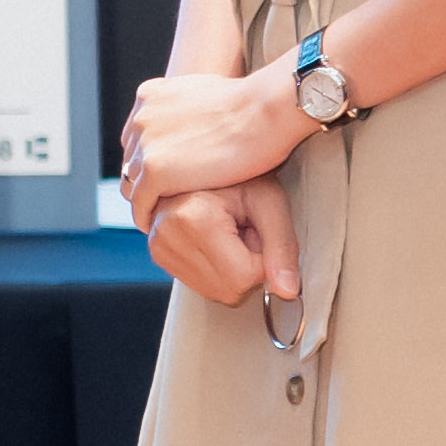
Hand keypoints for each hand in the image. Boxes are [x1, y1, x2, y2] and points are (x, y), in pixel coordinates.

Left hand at [118, 63, 310, 208]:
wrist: (265, 110)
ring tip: (158, 215)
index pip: (137, 137)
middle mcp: (141, 118)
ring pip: (132, 183)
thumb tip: (194, 119)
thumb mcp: (207, 93)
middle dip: (144, 179)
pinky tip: (157, 226)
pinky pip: (140, 203)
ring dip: (144, 199)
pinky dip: (145, 216)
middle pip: (132, 159)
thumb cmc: (253, 104)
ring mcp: (146, 145)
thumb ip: (189, 108)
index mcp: (150, 97)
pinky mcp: (155, 171)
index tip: (164, 175)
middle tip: (159, 200)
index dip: (150, 158)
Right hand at [146, 176, 298, 309]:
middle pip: (228, 290)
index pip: (243, 278)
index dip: (263, 260)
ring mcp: (157, 244)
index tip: (258, 230)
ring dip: (231, 269)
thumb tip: (288, 291)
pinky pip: (199, 284)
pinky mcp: (156, 252)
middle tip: (244, 231)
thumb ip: (282, 247)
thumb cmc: (241, 173)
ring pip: (214, 292)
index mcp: (193, 218)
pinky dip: (215, 269)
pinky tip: (214, 240)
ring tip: (228, 232)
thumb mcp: (269, 203)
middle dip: (247, 268)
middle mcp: (166, 233)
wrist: (208, 153)